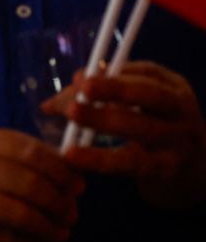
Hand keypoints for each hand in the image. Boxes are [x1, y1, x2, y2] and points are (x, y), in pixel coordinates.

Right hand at [0, 126, 85, 241]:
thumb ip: (5, 154)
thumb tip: (61, 169)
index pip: (29, 150)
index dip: (61, 169)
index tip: (78, 184)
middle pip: (29, 183)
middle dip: (60, 202)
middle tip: (73, 213)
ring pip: (20, 214)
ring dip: (50, 227)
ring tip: (62, 232)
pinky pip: (4, 239)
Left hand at [53, 62, 205, 208]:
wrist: (193, 167)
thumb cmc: (154, 125)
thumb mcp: (136, 105)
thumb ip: (98, 98)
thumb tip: (50, 103)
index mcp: (171, 86)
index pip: (142, 73)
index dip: (111, 75)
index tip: (79, 78)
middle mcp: (179, 109)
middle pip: (150, 95)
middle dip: (116, 89)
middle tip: (83, 87)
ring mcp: (177, 140)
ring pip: (141, 128)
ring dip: (103, 120)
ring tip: (72, 115)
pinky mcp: (166, 168)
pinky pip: (131, 163)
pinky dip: (100, 159)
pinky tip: (73, 156)